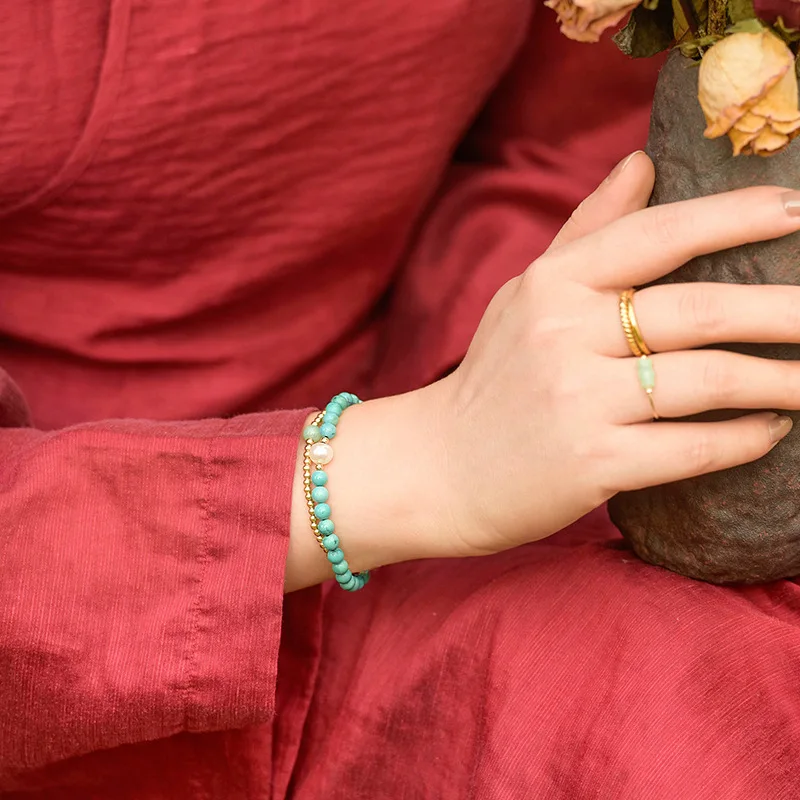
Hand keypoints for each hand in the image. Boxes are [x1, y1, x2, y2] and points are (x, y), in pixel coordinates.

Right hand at [433, 151, 799, 557]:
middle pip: (698, 309)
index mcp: (552, 285)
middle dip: (783, 310)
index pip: (655, 234)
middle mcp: (563, 334)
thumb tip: (642, 162)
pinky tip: (769, 431)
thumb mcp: (525, 296)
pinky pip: (689, 447)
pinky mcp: (590, 463)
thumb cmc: (491, 380)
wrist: (438, 468)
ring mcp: (576, 400)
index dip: (733, 218)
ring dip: (780, 381)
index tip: (795, 212)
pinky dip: (742, 440)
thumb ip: (586, 230)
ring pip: (706, 380)